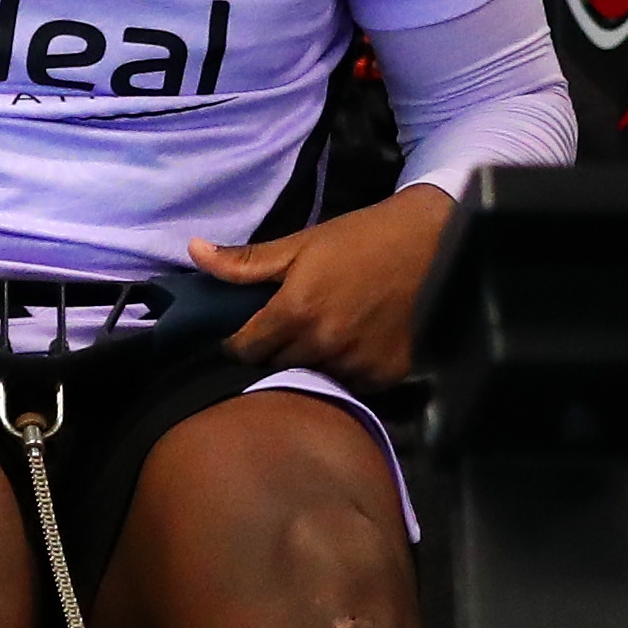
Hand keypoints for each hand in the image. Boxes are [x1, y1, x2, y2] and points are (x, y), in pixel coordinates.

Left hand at [188, 186, 452, 389]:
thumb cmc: (362, 239)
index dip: (238, 344)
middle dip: (272, 356)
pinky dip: (344, 375)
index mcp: (294, 312)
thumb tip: (193, 251)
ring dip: (308, 368)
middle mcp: (323, 345)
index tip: (244, 336)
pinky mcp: (386, 375)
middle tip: (282, 336)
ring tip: (317, 344)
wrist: (434, 243)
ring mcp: (357, 364)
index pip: (244, 351)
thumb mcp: (301, 244)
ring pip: (312, 381)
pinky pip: (351, 388)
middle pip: (275, 369)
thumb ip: (245, 261)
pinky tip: (349, 351)